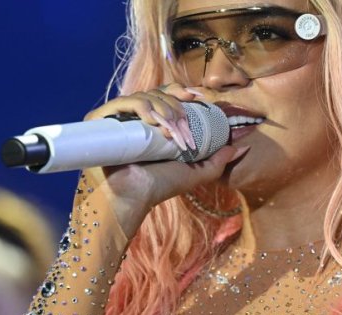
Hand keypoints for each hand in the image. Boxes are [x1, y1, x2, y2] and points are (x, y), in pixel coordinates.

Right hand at [83, 83, 246, 237]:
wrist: (134, 196)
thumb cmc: (160, 186)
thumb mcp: (197, 172)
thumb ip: (220, 160)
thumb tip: (242, 146)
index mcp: (154, 123)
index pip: (168, 94)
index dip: (182, 91)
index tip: (198, 98)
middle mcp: (135, 117)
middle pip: (157, 92)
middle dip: (176, 104)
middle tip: (182, 124)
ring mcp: (116, 117)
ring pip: (143, 96)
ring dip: (163, 109)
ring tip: (169, 131)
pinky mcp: (99, 120)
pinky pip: (122, 102)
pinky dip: (140, 106)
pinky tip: (152, 121)